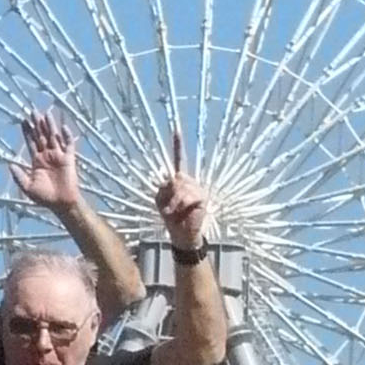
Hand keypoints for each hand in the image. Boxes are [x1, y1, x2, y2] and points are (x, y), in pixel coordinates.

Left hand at [9, 109, 86, 213]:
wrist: (61, 204)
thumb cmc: (44, 198)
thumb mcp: (27, 187)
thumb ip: (19, 176)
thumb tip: (9, 164)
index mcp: (37, 161)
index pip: (31, 142)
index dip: (27, 132)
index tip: (23, 120)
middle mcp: (47, 156)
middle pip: (42, 136)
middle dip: (37, 124)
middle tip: (33, 111)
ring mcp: (59, 156)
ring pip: (54, 137)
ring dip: (50, 126)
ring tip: (46, 114)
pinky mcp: (69, 159)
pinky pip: (69, 145)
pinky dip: (67, 137)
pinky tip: (63, 128)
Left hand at [153, 131, 207, 249]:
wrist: (182, 235)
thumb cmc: (172, 219)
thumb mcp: (161, 201)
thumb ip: (165, 188)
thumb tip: (175, 179)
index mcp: (179, 181)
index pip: (179, 160)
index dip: (178, 146)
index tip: (176, 130)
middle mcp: (189, 182)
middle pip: (176, 177)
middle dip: (169, 193)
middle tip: (168, 208)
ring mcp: (197, 189)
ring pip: (181, 187)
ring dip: (174, 201)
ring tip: (173, 212)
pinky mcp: (202, 197)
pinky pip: (189, 195)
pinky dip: (182, 204)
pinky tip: (183, 212)